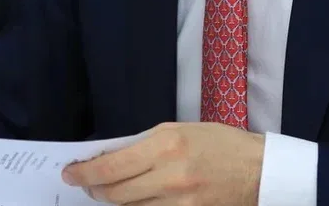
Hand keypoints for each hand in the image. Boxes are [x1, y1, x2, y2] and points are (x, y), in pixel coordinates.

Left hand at [62, 122, 263, 204]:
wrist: (258, 171)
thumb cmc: (220, 144)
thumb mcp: (180, 130)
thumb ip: (144, 144)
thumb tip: (110, 156)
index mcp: (166, 145)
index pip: (111, 167)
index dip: (85, 173)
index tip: (70, 174)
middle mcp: (170, 177)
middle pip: (115, 194)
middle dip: (95, 190)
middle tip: (87, 184)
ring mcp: (179, 204)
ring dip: (116, 202)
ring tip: (111, 192)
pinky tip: (136, 203)